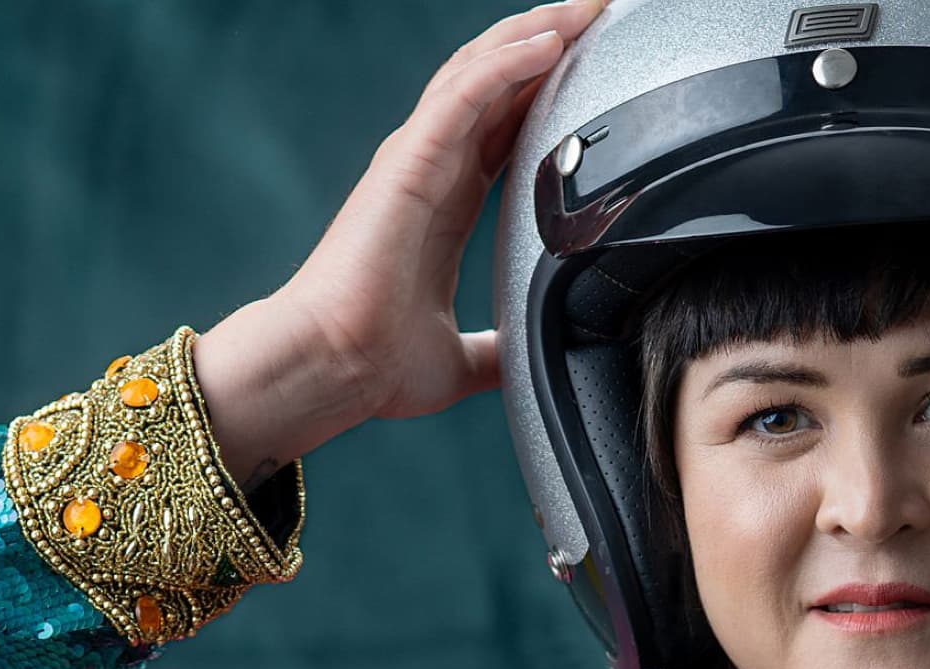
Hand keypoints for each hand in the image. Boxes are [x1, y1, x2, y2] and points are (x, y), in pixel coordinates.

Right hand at [277, 0, 606, 421]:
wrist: (334, 371)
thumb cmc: (374, 365)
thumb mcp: (460, 357)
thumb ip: (495, 350)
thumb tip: (530, 362)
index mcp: (445, 202)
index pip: (504, 126)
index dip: (544, 89)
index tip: (590, 66)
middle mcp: (431, 169)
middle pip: (496, 83)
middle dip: (546, 41)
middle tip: (596, 12)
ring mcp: (417, 159)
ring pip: (481, 71)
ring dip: (535, 33)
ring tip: (584, 7)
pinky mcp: (409, 162)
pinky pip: (466, 94)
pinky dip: (509, 62)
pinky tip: (549, 39)